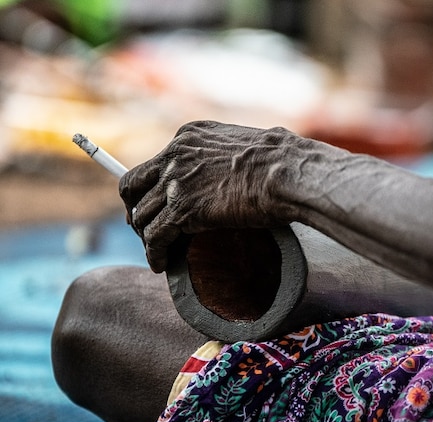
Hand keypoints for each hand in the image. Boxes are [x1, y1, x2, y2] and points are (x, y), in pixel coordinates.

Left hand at [120, 121, 293, 272]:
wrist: (288, 172)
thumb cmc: (284, 161)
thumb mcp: (245, 147)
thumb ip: (228, 157)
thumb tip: (239, 173)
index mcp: (190, 136)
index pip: (156, 163)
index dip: (151, 187)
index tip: (156, 202)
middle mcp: (175, 155)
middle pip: (135, 186)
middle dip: (136, 209)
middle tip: (143, 228)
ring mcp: (175, 182)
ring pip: (142, 215)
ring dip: (146, 237)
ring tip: (156, 252)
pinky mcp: (181, 210)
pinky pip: (155, 236)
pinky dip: (154, 253)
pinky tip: (160, 264)